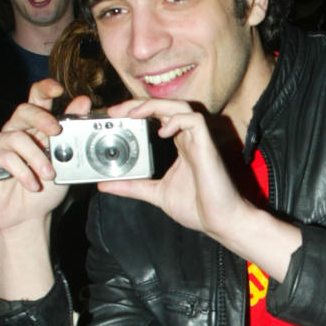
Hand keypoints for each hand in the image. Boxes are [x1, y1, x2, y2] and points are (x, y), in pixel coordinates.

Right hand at [0, 80, 90, 232]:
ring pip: (15, 137)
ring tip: (49, 175)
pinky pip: (4, 157)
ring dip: (36, 157)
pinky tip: (33, 184)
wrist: (30, 214)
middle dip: (41, 118)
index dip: (45, 89)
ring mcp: (0, 143)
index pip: (37, 98)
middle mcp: (17, 130)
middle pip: (24, 110)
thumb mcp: (67, 161)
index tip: (59, 89)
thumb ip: (74, 133)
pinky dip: (23, 171)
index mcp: (36, 126)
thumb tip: (84, 103)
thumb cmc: (48, 186)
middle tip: (57, 131)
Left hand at [100, 99, 248, 237]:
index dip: (137, 111)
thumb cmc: (198, 208)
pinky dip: (176, 121)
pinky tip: (163, 132)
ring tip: (134, 114)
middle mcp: (189, 139)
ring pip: (179, 107)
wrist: (221, 222)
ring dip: (155, 106)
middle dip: (139, 103)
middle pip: (166, 106)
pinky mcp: (207, 146)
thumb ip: (133, 187)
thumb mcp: (156, 194)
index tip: (114, 117)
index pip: (158, 116)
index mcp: (180, 146)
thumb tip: (104, 185)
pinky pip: (194, 120)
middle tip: (116, 111)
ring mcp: (199, 141)